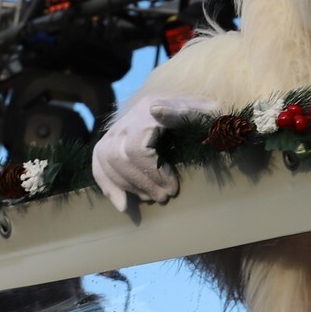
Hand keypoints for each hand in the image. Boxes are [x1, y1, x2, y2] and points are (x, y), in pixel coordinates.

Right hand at [91, 93, 218, 211]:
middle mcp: (131, 116)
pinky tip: (122, 205)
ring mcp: (120, 126)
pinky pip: (99, 160)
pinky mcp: (115, 138)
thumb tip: (156, 111)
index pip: (136, 148)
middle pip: (119, 156)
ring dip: (127, 185)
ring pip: (107, 158)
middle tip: (164, 197)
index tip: (172, 189)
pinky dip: (107, 183)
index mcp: (151, 107)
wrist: (201, 110)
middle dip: (141, 182)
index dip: (152, 173)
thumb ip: (187, 113)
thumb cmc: (211, 116)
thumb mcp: (209, 112)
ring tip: (150, 198)